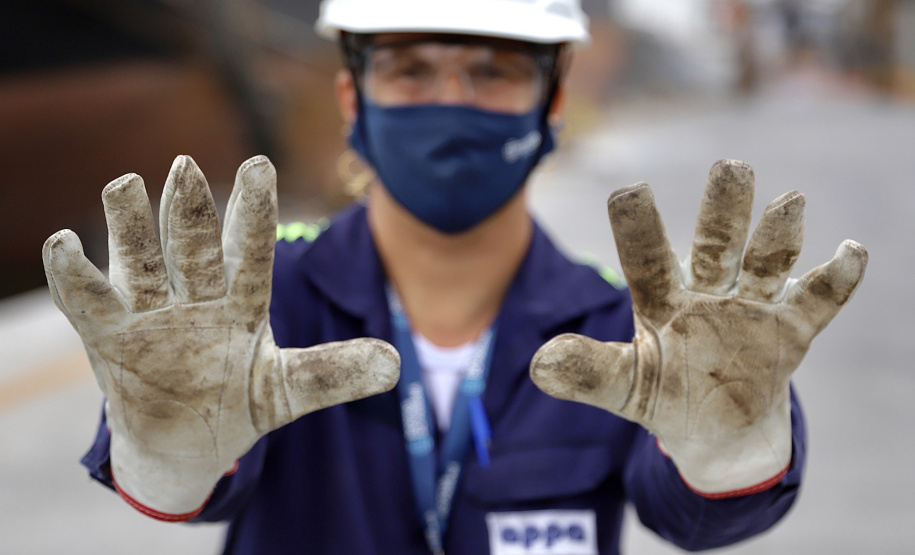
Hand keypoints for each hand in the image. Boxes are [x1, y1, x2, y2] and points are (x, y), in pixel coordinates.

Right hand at [43, 155, 398, 517]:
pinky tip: (65, 246)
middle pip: (192, 249)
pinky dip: (75, 277)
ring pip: (139, 262)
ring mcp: (150, 315)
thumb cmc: (239, 403)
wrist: (186, 444)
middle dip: (189, 213)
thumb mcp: (289, 390)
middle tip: (186, 167)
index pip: (250, 252)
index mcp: (242, 303)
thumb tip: (396, 365)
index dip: (253, 213)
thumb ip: (335, 374)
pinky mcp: (109, 338)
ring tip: (124, 185)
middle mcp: (195, 298)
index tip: (259, 165)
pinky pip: (89, 302)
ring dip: (130, 228)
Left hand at [530, 160, 866, 496]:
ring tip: (789, 201)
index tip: (630, 192)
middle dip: (724, 209)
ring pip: (766, 262)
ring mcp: (751, 308)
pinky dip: (835, 280)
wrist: (716, 430)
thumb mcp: (625, 385)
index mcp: (661, 300)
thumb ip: (589, 371)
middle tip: (731, 167)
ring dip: (778, 236)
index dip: (639, 228)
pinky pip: (816, 301)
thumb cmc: (665, 396)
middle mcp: (707, 291)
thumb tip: (539, 364)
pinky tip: (851, 253)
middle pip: (715, 243)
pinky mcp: (789, 332)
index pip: (647, 259)